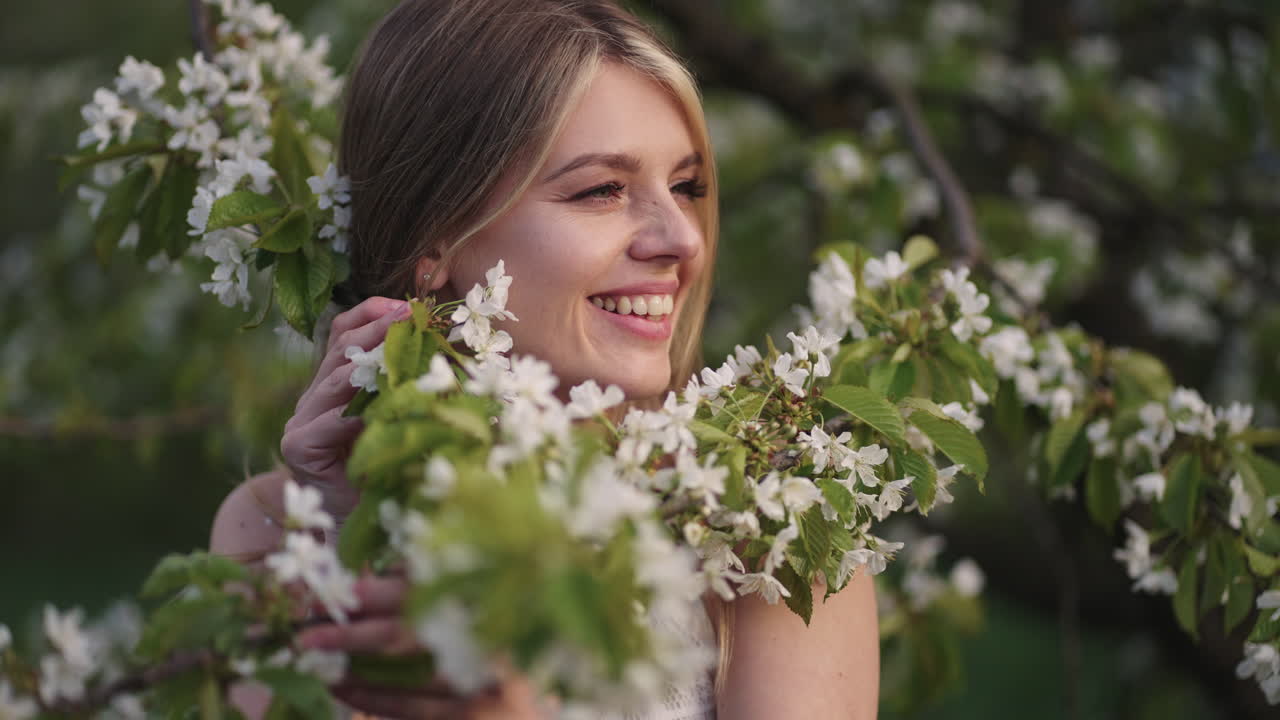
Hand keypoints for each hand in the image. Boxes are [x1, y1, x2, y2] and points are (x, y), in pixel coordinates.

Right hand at [280, 297, 411, 518]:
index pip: (343, 333)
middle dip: (378, 329)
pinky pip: (328, 422)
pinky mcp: (298, 446)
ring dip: (372, 364)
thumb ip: (408, 386)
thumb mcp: (401, 419)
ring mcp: (301, 420)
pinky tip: (380, 410)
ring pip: (336, 380)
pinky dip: (356, 415)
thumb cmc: (388, 471)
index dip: (372, 313)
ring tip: (402, 350)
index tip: (407, 304)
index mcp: (334, 385)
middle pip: (340, 348)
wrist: (360, 526)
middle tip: (410, 317)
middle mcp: (314, 397)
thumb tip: (444, 349)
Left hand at [298, 574, 553, 719]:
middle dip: (348, 637)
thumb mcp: (467, 577)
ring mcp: (477, 677)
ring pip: (404, 680)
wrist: (535, 653)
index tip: (324, 597)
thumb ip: (422, 576)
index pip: (410, 592)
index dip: (365, 595)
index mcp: (476, 590)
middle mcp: (477, 632)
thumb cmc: (495, 605)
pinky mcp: (476, 710)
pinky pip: (417, 711)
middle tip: (306, 639)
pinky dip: (377, 702)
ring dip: (356, 675)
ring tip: (320, 669)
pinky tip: (349, 692)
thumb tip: (362, 586)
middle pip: (401, 636)